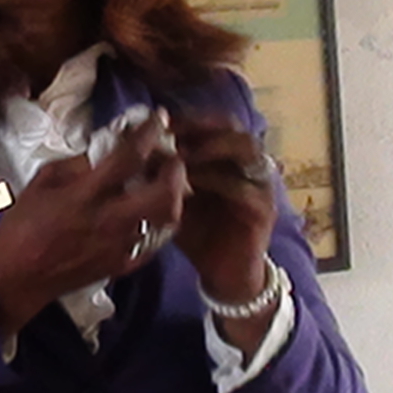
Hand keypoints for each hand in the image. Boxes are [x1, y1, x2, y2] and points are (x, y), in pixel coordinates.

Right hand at [0, 114, 186, 337]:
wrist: (17, 279)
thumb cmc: (22, 228)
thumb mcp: (39, 184)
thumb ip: (73, 165)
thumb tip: (99, 154)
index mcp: (85, 195)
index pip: (128, 158)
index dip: (148, 134)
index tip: (157, 120)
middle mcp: (109, 220)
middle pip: (164, 193)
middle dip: (175, 170)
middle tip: (171, 159)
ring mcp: (120, 246)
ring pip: (167, 220)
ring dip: (173, 198)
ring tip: (166, 186)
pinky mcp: (122, 265)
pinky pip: (154, 242)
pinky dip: (158, 224)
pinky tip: (150, 215)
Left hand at [168, 112, 279, 352]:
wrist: (223, 275)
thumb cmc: (197, 232)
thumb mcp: (173, 198)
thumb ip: (159, 175)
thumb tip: (128, 148)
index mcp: (229, 158)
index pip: (216, 122)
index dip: (190, 118)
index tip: (159, 121)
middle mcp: (249, 165)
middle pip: (234, 127)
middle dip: (200, 126)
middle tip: (170, 133)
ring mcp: (260, 185)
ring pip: (245, 148)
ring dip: (210, 148)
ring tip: (181, 155)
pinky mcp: (264, 210)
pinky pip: (244, 187)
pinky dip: (217, 181)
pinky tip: (191, 185)